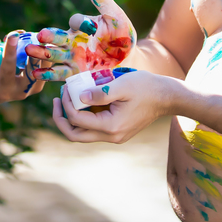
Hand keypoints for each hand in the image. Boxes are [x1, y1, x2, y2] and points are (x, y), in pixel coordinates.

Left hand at [0, 22, 44, 105]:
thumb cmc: (4, 77)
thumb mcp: (20, 71)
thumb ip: (26, 55)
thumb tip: (25, 32)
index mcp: (33, 87)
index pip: (45, 71)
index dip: (48, 55)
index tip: (49, 38)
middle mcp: (19, 91)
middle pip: (31, 73)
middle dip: (36, 56)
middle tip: (40, 39)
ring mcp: (1, 89)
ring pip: (8, 66)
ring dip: (11, 50)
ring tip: (13, 35)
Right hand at [26, 0, 138, 80]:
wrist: (129, 60)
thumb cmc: (122, 36)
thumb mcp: (116, 17)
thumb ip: (103, 2)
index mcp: (82, 26)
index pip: (76, 21)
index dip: (80, 23)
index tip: (87, 27)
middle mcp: (73, 41)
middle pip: (57, 37)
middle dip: (47, 36)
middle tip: (40, 36)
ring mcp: (72, 57)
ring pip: (53, 54)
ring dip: (41, 52)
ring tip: (29, 51)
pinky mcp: (74, 72)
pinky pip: (59, 73)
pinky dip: (47, 73)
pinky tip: (37, 74)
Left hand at [50, 69, 173, 143]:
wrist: (166, 97)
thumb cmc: (146, 87)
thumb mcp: (121, 85)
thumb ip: (100, 92)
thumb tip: (79, 97)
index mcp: (111, 126)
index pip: (77, 120)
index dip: (66, 104)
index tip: (66, 88)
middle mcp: (111, 136)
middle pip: (75, 136)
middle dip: (60, 119)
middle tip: (55, 100)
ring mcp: (114, 136)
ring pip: (83, 134)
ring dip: (71, 118)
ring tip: (66, 99)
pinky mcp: (117, 131)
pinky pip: (93, 129)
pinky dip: (83, 117)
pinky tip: (82, 101)